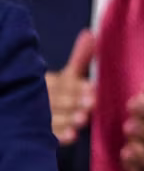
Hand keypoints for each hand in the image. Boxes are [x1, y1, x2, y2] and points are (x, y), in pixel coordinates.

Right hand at [46, 29, 94, 145]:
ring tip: (81, 122)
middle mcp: (43, 98)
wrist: (25, 107)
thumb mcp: (68, 75)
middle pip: (59, 101)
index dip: (78, 87)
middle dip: (74, 103)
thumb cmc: (57, 92)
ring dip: (68, 120)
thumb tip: (90, 33)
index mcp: (52, 82)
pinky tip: (71, 137)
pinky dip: (59, 136)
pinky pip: (49, 134)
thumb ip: (80, 58)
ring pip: (54, 118)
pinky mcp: (38, 132)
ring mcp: (39, 115)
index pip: (64, 83)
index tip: (92, 88)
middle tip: (89, 106)